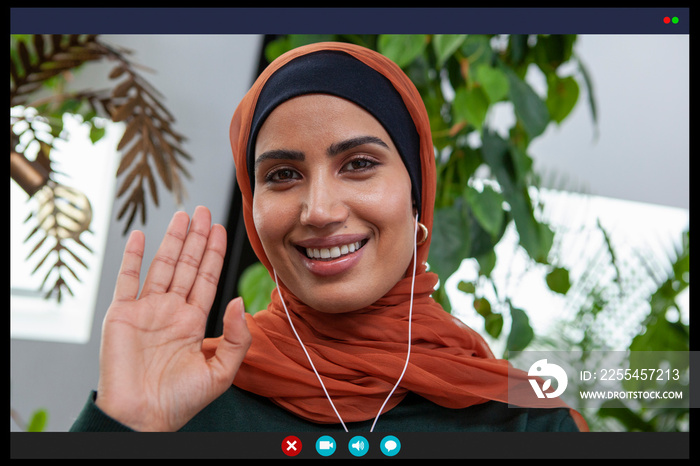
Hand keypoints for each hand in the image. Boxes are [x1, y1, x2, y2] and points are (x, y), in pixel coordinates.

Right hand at [95, 206, 250, 430]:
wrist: (141, 418)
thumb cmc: (180, 401)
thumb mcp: (221, 372)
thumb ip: (235, 338)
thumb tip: (238, 301)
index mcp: (193, 321)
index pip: (207, 278)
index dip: (214, 253)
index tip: (221, 230)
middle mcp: (171, 310)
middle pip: (187, 265)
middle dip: (196, 238)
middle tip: (204, 211)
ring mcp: (146, 310)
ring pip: (161, 265)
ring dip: (172, 240)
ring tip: (182, 215)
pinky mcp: (121, 315)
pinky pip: (126, 279)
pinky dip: (131, 257)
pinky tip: (138, 235)